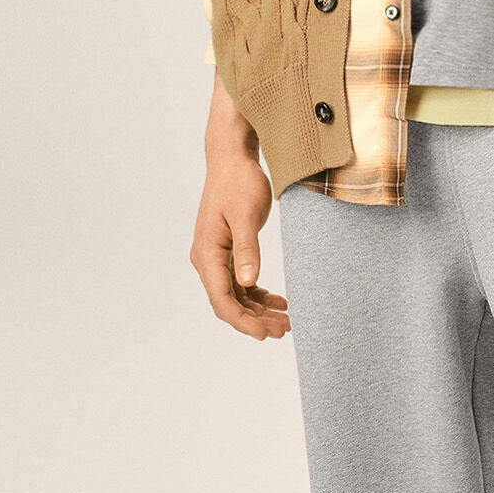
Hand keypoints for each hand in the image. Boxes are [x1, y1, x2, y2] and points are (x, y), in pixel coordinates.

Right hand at [193, 76, 289, 339]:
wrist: (231, 158)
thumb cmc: (238, 182)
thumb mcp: (246, 215)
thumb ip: (247, 250)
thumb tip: (248, 281)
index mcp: (207, 254)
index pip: (222, 300)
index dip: (244, 321)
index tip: (267, 334)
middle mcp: (207, 259)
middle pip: (229, 302)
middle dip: (255, 320)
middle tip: (285, 329)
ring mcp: (216, 256)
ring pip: (236, 295)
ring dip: (258, 310)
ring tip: (286, 320)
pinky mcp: (228, 250)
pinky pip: (240, 282)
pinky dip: (258, 294)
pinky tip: (279, 301)